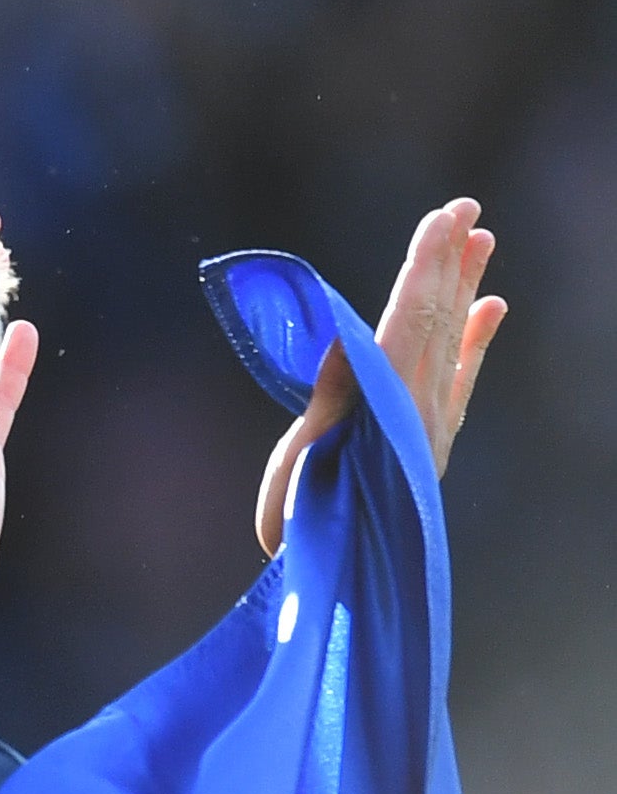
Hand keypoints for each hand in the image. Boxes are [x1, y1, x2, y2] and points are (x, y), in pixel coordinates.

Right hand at [258, 198, 501, 555]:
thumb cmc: (305, 533)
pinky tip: (494, 309)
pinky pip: (461, 379)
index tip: (441, 220)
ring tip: (483, 239)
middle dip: (449, 262)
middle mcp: (415, 409)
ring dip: (466, 288)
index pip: (408, 322)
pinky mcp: (431, 440)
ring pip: (451, 341)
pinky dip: (476, 342)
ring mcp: (429, 424)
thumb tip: (348, 343)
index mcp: (379, 409)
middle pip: (436, 320)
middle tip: (465, 206)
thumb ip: (329, 406)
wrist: (341, 586)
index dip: (425, 269)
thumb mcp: (300, 470)